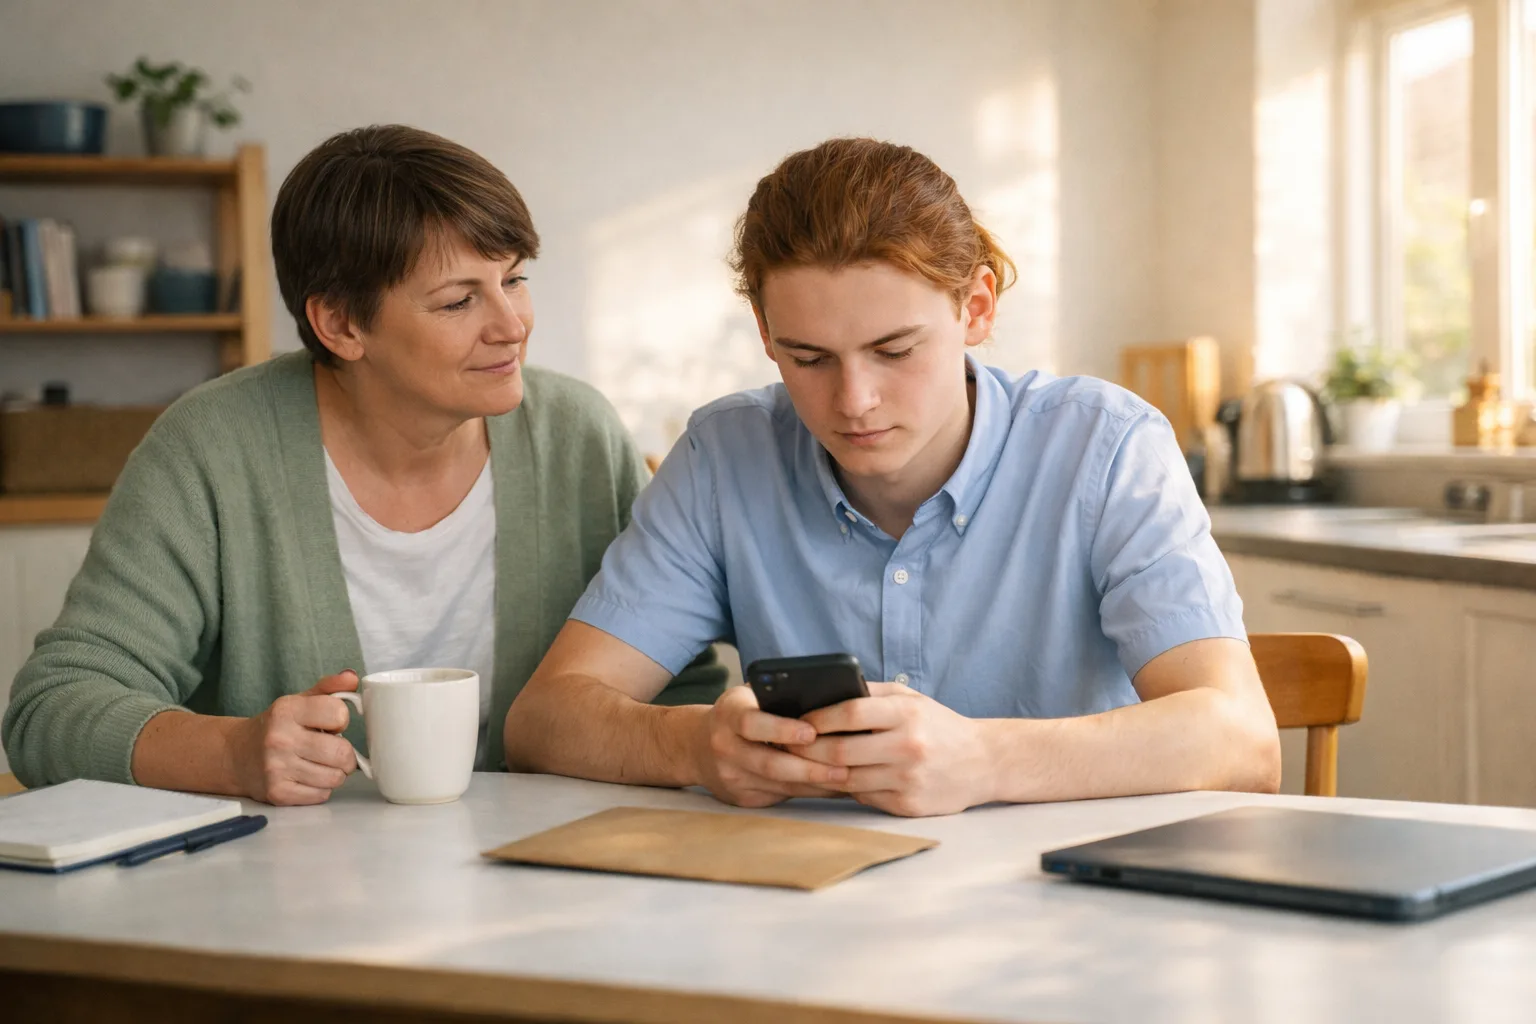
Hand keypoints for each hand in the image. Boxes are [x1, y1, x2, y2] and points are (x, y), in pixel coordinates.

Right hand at [228, 670, 359, 805]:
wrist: (237, 755)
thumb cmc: (277, 726)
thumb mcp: (299, 701)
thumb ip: (329, 687)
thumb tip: (352, 677)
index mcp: (286, 711)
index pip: (339, 713)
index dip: (342, 720)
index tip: (333, 724)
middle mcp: (279, 739)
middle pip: (341, 753)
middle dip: (346, 754)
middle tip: (335, 750)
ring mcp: (276, 768)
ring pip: (335, 777)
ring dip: (335, 772)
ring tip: (321, 764)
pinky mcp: (277, 793)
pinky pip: (322, 795)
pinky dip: (322, 788)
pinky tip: (309, 777)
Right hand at [691, 684, 848, 808]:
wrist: (696, 747)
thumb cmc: (738, 714)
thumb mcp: (749, 696)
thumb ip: (776, 696)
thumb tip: (826, 701)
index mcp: (728, 714)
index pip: (752, 723)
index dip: (782, 729)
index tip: (812, 732)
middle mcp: (725, 747)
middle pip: (769, 763)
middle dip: (809, 768)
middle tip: (843, 767)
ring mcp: (731, 777)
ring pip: (779, 785)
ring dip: (815, 784)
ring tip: (846, 780)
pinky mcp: (741, 797)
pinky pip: (780, 798)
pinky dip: (808, 793)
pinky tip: (831, 788)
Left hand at [790, 682, 994, 816]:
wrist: (984, 763)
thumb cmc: (939, 726)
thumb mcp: (912, 699)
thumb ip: (871, 693)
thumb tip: (823, 692)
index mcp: (907, 714)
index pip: (850, 713)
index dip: (817, 718)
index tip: (799, 719)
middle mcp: (908, 747)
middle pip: (840, 751)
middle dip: (807, 749)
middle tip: (787, 745)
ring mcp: (908, 779)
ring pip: (846, 779)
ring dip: (818, 772)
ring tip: (800, 763)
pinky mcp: (908, 805)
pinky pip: (863, 797)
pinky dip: (844, 788)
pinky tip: (832, 779)